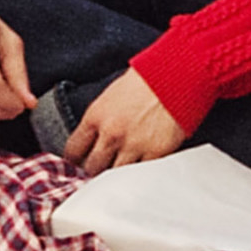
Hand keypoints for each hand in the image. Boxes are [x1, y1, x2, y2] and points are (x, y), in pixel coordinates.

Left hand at [67, 69, 188, 171]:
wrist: (177, 74)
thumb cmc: (147, 79)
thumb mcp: (112, 95)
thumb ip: (100, 118)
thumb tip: (94, 139)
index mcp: (96, 116)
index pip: (73, 150)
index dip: (75, 160)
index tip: (80, 163)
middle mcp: (111, 133)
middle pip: (92, 167)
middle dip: (95, 170)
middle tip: (101, 171)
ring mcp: (133, 145)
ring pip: (115, 175)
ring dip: (117, 176)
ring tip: (120, 174)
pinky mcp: (156, 152)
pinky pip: (141, 174)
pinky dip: (140, 175)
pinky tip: (140, 171)